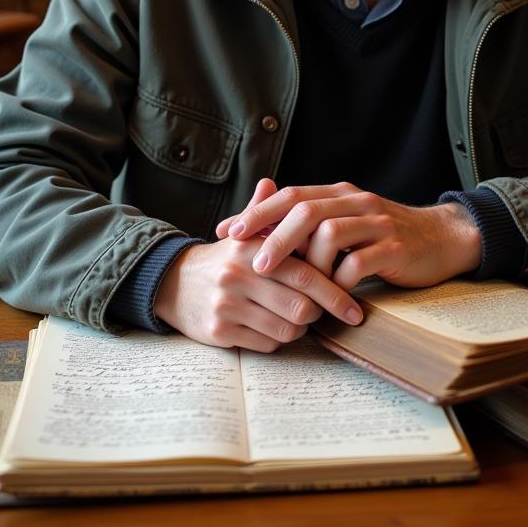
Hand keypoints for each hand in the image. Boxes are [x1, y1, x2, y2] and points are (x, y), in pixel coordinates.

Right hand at [154, 179, 362, 351]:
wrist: (173, 283)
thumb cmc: (222, 259)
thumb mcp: (240, 233)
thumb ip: (262, 211)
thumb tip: (270, 182)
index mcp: (250, 249)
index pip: (305, 275)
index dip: (334, 293)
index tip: (354, 308)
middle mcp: (237, 277)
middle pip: (300, 307)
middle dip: (320, 314)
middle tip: (326, 313)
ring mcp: (226, 306)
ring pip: (286, 329)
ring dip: (299, 328)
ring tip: (299, 317)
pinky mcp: (219, 333)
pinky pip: (266, 344)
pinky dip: (278, 340)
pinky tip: (275, 327)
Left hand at [216, 182, 481, 290]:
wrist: (442, 239)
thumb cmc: (386, 237)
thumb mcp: (348, 223)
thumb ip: (313, 225)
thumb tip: (262, 236)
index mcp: (339, 194)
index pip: (290, 196)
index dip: (257, 212)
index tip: (227, 232)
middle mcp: (356, 201)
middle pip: (305, 210)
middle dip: (273, 235)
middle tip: (252, 261)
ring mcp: (377, 222)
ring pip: (330, 232)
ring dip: (306, 261)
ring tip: (290, 283)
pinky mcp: (395, 247)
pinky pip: (359, 261)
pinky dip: (340, 279)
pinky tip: (331, 294)